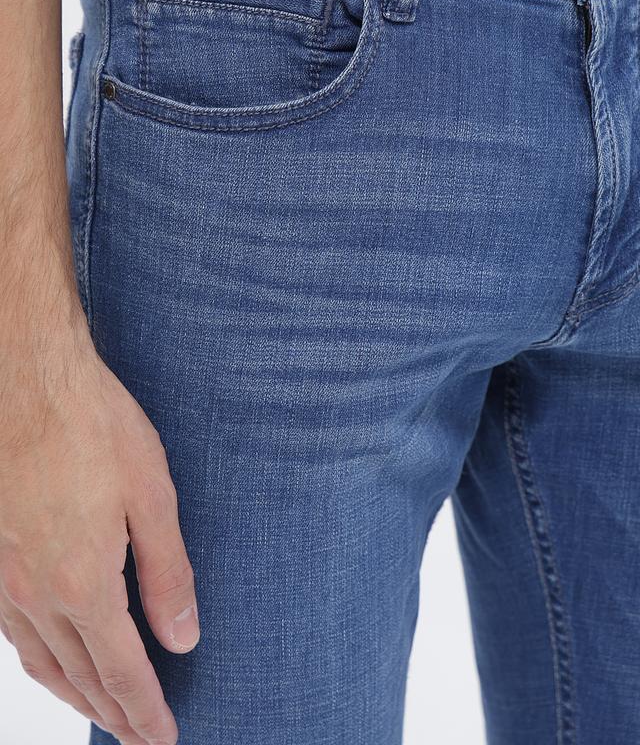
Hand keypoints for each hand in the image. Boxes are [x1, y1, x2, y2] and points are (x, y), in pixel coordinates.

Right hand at [0, 325, 198, 744]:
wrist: (25, 379)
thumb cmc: (92, 426)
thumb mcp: (151, 494)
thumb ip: (168, 572)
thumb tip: (185, 637)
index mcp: (83, 581)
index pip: (121, 670)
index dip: (145, 710)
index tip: (164, 739)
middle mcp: (36, 593)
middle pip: (78, 676)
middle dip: (113, 712)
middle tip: (139, 737)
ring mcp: (4, 577)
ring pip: (40, 660)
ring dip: (73, 693)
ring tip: (100, 711)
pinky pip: (14, 631)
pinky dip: (40, 659)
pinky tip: (52, 655)